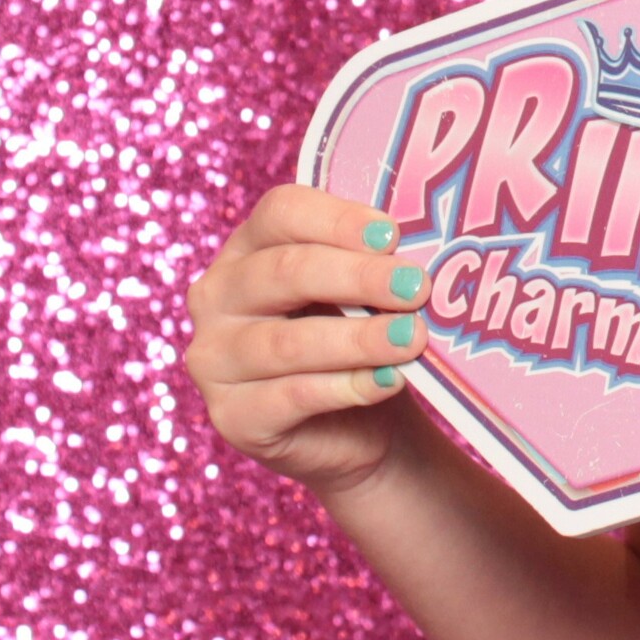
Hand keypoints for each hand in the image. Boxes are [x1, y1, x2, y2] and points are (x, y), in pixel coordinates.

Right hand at [183, 182, 432, 494]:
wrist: (357, 428)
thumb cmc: (357, 337)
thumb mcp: (363, 292)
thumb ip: (375, 262)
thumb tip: (424, 245)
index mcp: (248, 246)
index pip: (281, 212)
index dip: (337, 219)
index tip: (392, 234)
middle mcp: (219, 296)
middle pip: (284, 272)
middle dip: (357, 277)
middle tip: (415, 287)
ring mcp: (216, 358)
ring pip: (287, 342)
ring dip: (358, 339)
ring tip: (412, 338)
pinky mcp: (233, 416)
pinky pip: (291, 397)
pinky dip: (346, 387)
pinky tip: (388, 380)